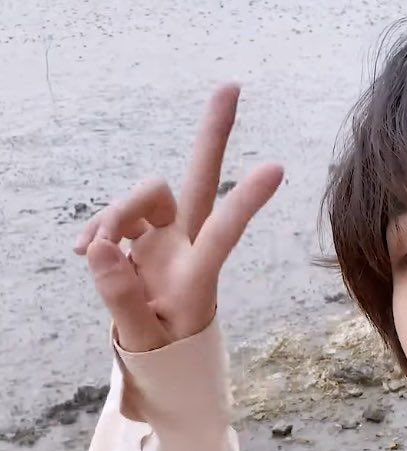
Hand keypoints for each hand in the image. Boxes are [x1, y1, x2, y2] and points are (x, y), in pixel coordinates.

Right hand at [74, 85, 283, 352]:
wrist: (162, 364)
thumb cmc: (166, 358)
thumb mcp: (144, 341)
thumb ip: (121, 298)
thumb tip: (97, 248)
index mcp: (198, 278)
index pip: (223, 234)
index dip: (245, 201)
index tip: (277, 168)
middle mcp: (186, 249)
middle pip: (197, 183)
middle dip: (213, 136)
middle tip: (231, 85)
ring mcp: (164, 242)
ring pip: (143, 197)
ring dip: (113, 215)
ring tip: (92, 251)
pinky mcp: (142, 242)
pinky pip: (116, 219)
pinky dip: (97, 230)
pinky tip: (84, 251)